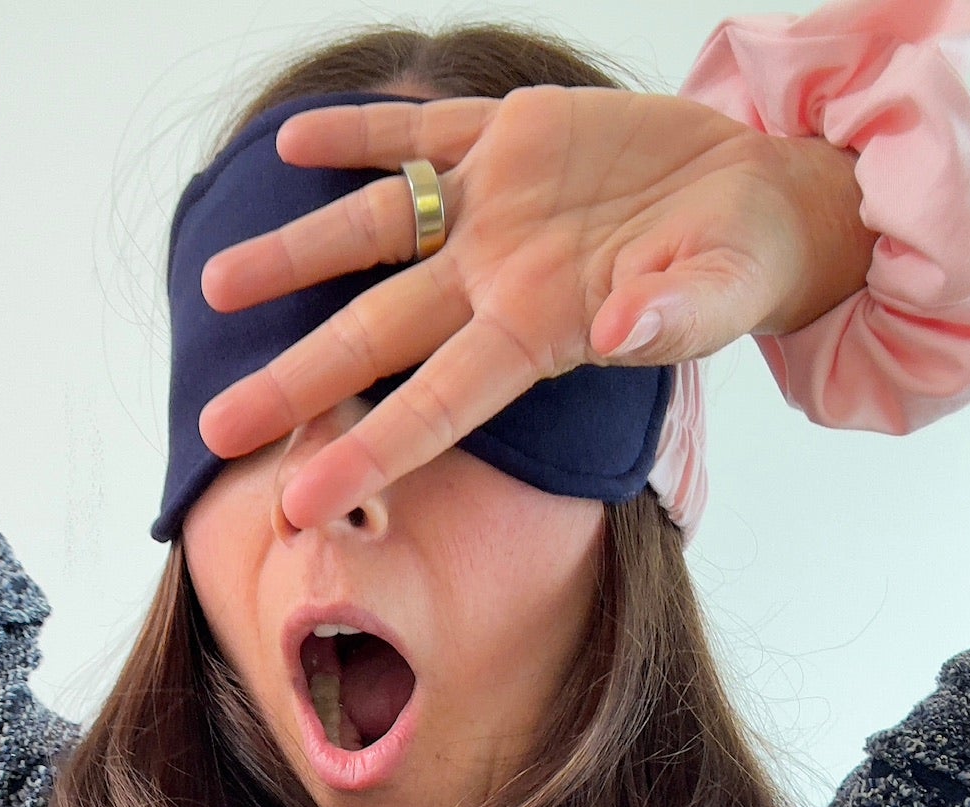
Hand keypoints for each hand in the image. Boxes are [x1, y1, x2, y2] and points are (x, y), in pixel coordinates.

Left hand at [197, 87, 873, 528]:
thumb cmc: (737, 269)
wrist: (755, 199)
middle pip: (372, 336)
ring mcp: (492, 211)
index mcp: (538, 334)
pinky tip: (292, 143)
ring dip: (292, 258)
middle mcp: (494, 281)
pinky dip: (357, 135)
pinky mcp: (506, 138)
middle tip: (214, 424)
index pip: (435, 404)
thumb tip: (624, 325)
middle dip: (293, 380)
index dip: (365, 452)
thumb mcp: (721, 291)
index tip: (299, 506)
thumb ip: (673, 313)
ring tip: (215, 285)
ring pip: (368, 234)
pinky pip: (416, 138)